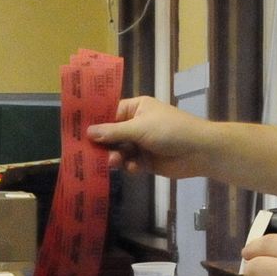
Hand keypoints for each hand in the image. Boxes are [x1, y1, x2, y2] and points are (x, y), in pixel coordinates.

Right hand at [87, 97, 216, 177]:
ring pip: (119, 150)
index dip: (95, 123)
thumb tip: (88, 132)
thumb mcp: (139, 128)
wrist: (199, 151)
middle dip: (103, 144)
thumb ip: (113, 132)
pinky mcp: (147, 161)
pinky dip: (129, 166)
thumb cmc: (170, 130)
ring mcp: (141, 143)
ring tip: (115, 162)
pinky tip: (131, 168)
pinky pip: (130, 163)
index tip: (77, 132)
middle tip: (89, 153)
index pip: (109, 113)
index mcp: (135, 108)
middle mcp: (136, 124)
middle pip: (111, 134)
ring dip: (116, 156)